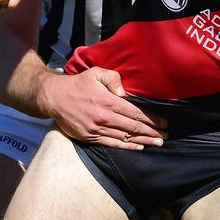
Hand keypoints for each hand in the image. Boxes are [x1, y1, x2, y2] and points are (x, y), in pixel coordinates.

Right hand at [43, 67, 167, 148]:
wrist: (53, 98)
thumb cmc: (78, 84)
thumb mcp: (95, 72)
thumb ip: (113, 78)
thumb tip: (124, 91)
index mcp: (108, 101)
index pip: (135, 113)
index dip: (152, 119)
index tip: (164, 123)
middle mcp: (104, 117)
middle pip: (133, 127)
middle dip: (152, 132)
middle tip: (165, 136)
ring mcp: (96, 129)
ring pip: (125, 138)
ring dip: (143, 141)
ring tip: (157, 143)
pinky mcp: (90, 137)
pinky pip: (112, 144)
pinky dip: (126, 146)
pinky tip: (138, 147)